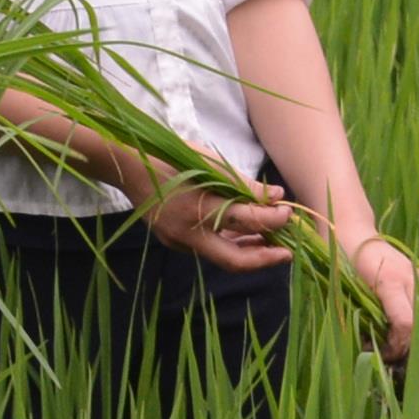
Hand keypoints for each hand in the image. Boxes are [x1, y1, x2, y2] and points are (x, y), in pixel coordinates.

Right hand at [136, 162, 300, 272]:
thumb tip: (277, 197)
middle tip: (288, 254)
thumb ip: (244, 184)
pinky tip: (242, 234)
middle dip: (265, 259)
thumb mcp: (211, 164)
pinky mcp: (173, 241)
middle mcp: (188, 234)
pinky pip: (207, 248)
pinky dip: (228, 242)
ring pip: (221, 256)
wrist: (129, 166)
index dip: (274, 219)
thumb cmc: (172, 157)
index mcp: (199, 210)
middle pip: (234, 260)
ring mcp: (178, 242)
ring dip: (248, 251)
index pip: (248, 222)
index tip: (289, 212)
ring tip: (270, 242)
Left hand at [337, 232, 418, 367]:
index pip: (407, 323)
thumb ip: (361, 320)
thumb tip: (373, 354)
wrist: (351, 233)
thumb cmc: (340, 264)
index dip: (399, 348)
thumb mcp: (343, 291)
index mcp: (388, 280)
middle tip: (406, 369)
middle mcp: (412, 279)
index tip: (384, 357)